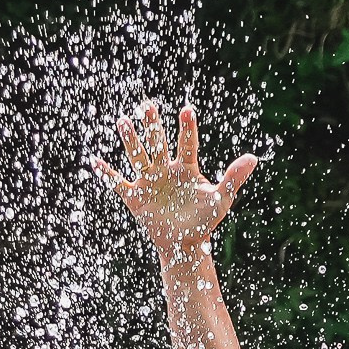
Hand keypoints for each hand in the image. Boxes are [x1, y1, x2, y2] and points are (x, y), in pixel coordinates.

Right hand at [92, 99, 256, 251]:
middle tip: (148, 105)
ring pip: (138, 156)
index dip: (187, 128)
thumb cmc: (204, 220)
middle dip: (153, 126)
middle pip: (158, 143)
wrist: (185, 243)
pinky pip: (117, 183)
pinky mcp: (135, 197)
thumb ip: (234, 177)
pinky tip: (95, 161)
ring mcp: (149, 181)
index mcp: (186, 168)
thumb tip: (253, 157)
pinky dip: (106, 174)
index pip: (187, 144)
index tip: (187, 110)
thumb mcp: (222, 198)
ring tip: (123, 120)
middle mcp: (166, 170)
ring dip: (130, 140)